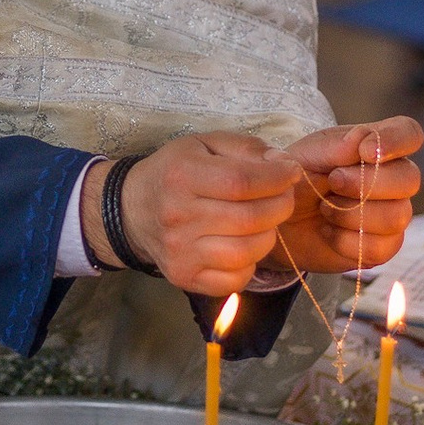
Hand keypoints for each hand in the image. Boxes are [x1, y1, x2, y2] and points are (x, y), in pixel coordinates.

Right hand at [86, 132, 304, 296]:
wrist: (131, 210)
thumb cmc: (175, 171)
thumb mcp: (205, 144)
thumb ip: (246, 148)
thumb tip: (283, 163)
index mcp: (182, 176)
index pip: (242, 182)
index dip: (277, 179)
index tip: (292, 172)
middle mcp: (178, 217)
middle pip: (249, 219)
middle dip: (280, 206)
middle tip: (284, 197)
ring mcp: (180, 252)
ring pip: (246, 252)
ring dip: (269, 236)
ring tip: (264, 222)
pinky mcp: (184, 277)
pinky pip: (234, 279)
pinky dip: (250, 264)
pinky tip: (244, 246)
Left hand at [272, 116, 423, 275]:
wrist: (278, 220)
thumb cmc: (297, 179)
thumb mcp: (307, 154)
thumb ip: (336, 145)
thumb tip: (363, 138)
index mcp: (378, 147)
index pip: (410, 134)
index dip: (396, 141)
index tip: (366, 151)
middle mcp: (394, 179)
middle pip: (410, 179)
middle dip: (366, 183)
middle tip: (333, 182)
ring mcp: (391, 214)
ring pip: (397, 217)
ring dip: (351, 214)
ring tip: (325, 208)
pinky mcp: (382, 247)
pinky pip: (381, 248)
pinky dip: (346, 241)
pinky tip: (327, 231)